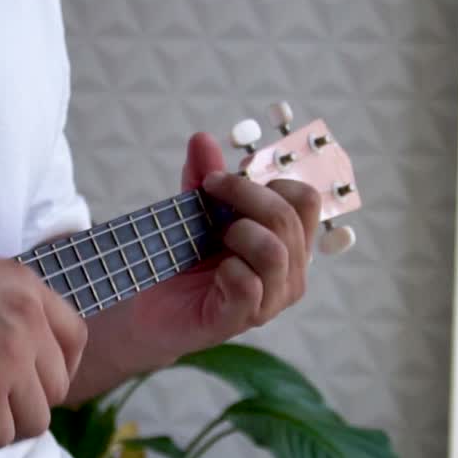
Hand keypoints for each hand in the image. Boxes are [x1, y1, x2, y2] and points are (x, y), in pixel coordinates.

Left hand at [71, 133, 320, 395]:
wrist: (151, 308)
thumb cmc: (184, 262)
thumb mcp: (194, 213)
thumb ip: (202, 178)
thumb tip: (202, 138)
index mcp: (288, 243)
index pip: (305, 200)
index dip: (269, 179)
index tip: (224, 178)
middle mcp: (289, 273)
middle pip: (289, 218)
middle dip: (245, 193)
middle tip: (209, 188)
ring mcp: (270, 301)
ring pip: (275, 251)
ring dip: (240, 231)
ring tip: (215, 235)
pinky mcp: (240, 320)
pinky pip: (249, 287)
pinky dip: (229, 269)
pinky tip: (214, 270)